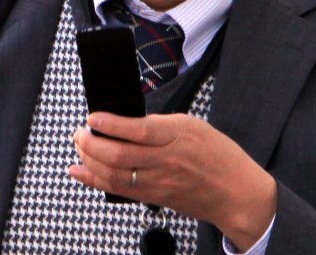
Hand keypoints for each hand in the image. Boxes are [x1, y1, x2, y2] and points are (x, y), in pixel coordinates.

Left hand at [69, 112, 276, 250]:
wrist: (237, 193)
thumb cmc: (217, 154)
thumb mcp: (191, 125)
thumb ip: (159, 124)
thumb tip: (125, 121)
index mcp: (177, 136)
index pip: (139, 131)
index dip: (112, 125)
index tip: (92, 117)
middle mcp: (167, 161)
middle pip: (120, 156)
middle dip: (92, 144)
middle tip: (80, 133)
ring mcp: (160, 183)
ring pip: (116, 175)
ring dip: (89, 162)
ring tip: (79, 148)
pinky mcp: (156, 198)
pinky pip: (120, 190)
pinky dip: (96, 181)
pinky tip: (80, 171)